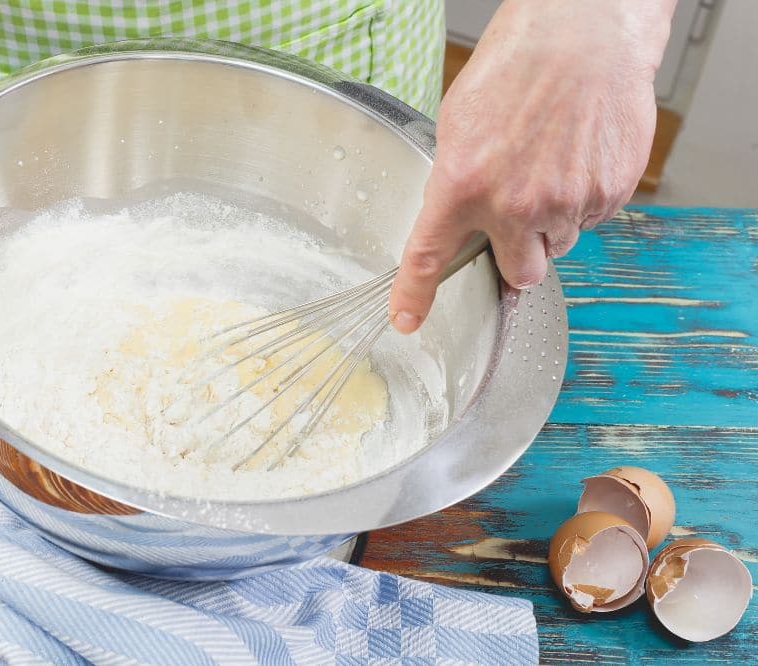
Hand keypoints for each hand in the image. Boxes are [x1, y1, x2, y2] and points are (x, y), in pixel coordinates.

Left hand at [388, 0, 674, 332]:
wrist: (586, 33)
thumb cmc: (519, 65)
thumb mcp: (460, 122)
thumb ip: (456, 180)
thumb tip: (456, 213)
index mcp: (464, 184)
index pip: (430, 256)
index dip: (416, 295)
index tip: (408, 320)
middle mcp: (515, 204)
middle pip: (521, 273)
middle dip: (518, 256)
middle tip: (520, 221)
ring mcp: (567, 202)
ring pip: (559, 244)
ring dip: (552, 222)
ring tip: (552, 165)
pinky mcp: (609, 193)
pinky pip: (592, 219)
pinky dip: (583, 198)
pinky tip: (576, 157)